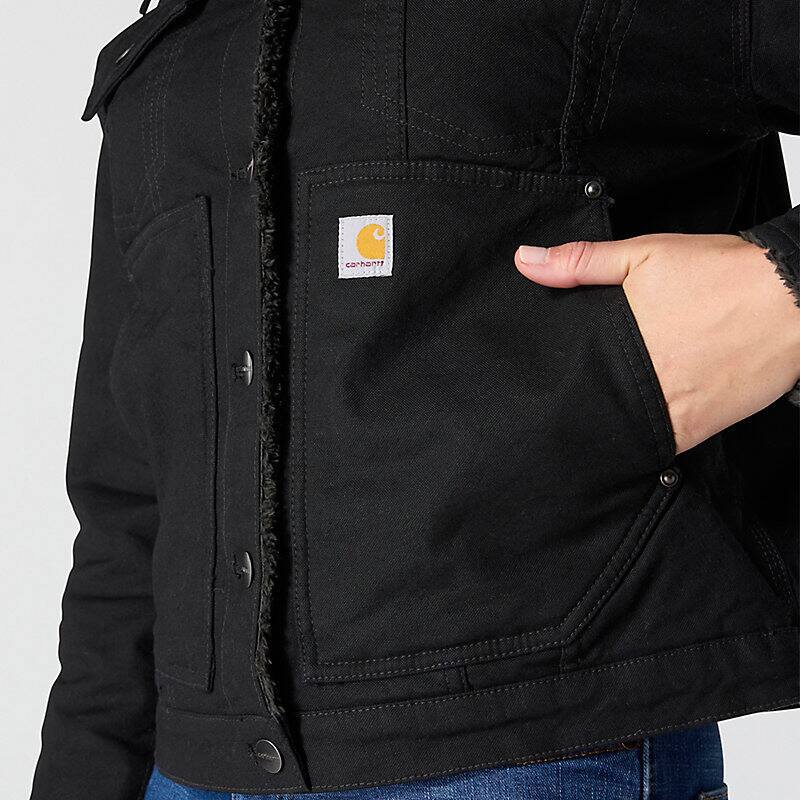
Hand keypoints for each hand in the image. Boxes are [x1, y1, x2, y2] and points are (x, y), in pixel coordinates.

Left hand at [515, 234, 799, 453]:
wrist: (795, 299)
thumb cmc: (723, 275)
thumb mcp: (643, 256)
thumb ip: (580, 263)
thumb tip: (524, 261)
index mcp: (618, 348)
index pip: (567, 381)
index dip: (549, 388)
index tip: (535, 391)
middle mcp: (641, 388)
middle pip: (590, 412)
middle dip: (574, 411)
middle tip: (556, 410)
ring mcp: (672, 414)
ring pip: (621, 435)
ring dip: (607, 429)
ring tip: (595, 418)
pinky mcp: (700, 428)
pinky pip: (660, 447)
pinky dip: (644, 442)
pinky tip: (634, 427)